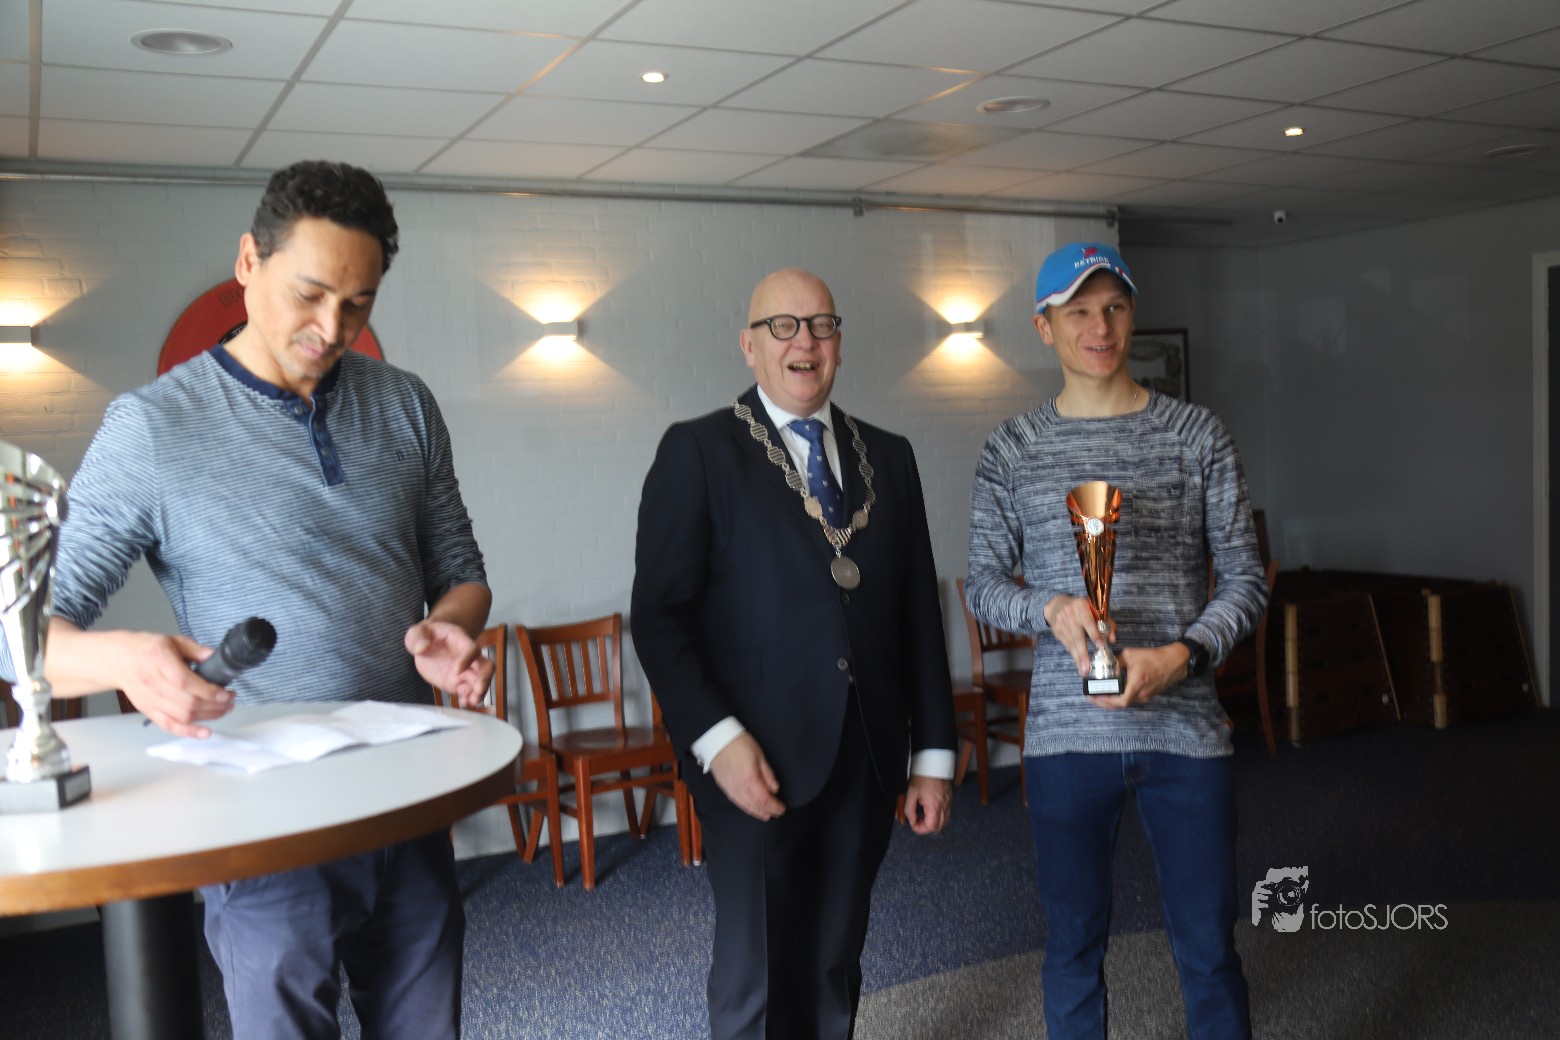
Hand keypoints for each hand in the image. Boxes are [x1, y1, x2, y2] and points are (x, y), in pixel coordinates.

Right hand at [116, 632, 235, 737]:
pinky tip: (205, 733)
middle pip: (187, 703)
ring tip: (224, 710)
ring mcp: (150, 700)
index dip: (209, 691)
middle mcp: (153, 683)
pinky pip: (169, 726)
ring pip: (182, 716)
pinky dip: (188, 732)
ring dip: (208, 717)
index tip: (226, 693)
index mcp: (159, 660)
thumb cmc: (145, 648)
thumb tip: (216, 657)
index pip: (186, 682)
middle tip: (230, 700)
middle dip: (215, 705)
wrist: (117, 660)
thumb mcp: (172, 640)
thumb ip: (196, 649)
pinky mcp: (148, 710)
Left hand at [406, 620, 492, 706]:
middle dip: (484, 679)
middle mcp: (468, 657)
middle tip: (478, 690)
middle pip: (486, 666)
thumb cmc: (426, 635)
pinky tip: (463, 703)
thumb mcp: (416, 632)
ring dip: (479, 692)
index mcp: (460, 640)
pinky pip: (469, 691)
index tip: (456, 671)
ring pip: (481, 681)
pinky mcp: (458, 682)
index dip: (468, 660)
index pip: (472, 649)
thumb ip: (418, 637)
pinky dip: (469, 698)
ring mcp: (465, 671)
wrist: (428, 643)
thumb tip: (421, 648)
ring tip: (471, 701)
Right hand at [709, 732, 785, 820]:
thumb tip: (775, 789)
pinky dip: (746, 808)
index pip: (765, 798)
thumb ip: (767, 774)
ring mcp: (731, 789)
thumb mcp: (759, 755)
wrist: (717, 739)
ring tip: (766, 816)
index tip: (782, 808)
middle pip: (756, 804)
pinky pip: (737, 802)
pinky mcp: (724, 787)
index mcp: (750, 778)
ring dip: (757, 812)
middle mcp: (740, 787)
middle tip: (778, 813)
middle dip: (768, 810)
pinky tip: (751, 809)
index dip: (774, 805)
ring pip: (746, 806)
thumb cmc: (740, 744)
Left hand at [901, 774, 951, 834]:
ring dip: (934, 823)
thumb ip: (909, 809)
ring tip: (923, 816)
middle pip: (938, 827)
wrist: (933, 764)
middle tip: (917, 821)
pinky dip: (939, 817)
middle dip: (926, 828)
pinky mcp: (950, 799)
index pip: (930, 827)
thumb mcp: (911, 793)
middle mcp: (944, 806)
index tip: (912, 824)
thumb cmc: (921, 777)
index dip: (920, 829)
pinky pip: (947, 814)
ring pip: (944, 822)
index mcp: (934, 805)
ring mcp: (948, 803)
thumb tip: (911, 821)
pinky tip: (930, 811)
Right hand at [1044, 594, 1114, 676]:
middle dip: (1083, 653)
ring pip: (1071, 643)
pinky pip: (1066, 644)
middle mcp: (1070, 614)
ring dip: (1078, 658)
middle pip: (1078, 636)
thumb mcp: (1094, 610)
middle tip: (1087, 667)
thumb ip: (1106, 623)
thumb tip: (1112, 640)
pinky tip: (1078, 662)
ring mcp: (1061, 622)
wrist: (1057, 604)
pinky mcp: (1056, 630)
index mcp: (1082, 606)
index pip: (1089, 623)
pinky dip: (1073, 654)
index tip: (1101, 648)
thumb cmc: (1081, 608)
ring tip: (1083, 670)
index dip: (1095, 635)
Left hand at [1089, 642, 1190, 709]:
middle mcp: (1141, 694)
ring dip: (1111, 701)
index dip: (1105, 701)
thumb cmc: (1155, 657)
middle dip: (1104, 702)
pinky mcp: (1148, 695)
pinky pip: (1131, 699)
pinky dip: (1120, 697)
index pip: (1120, 701)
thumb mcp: (1131, 654)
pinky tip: (1113, 692)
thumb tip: (1104, 665)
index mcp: (1137, 684)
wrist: (1175, 662)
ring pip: (1125, 703)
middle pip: (1119, 705)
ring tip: (1099, 694)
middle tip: (1092, 696)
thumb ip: (1116, 661)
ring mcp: (1145, 696)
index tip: (1093, 696)